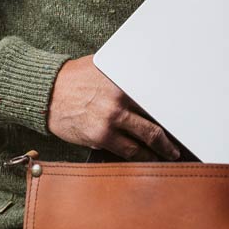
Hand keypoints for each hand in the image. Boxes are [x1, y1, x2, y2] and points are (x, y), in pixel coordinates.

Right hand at [45, 55, 180, 159]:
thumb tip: (150, 85)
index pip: (157, 100)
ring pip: (145, 141)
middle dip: (171, 138)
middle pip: (156, 122)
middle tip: (179, 146)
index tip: (181, 122)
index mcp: (124, 82)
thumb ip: (126, 78)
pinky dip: (140, 158)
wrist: (46, 93)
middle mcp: (120, 101)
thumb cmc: (74, 79)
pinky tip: (147, 160)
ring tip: (168, 157)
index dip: (172, 114)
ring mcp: (110, 120)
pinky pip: (127, 152)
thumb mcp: (103, 68)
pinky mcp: (100, 137)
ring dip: (160, 152)